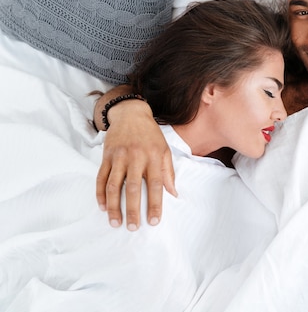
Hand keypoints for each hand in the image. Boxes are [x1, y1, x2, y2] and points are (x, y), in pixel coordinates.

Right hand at [96, 99, 175, 229]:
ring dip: (113, 206)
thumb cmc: (151, 135)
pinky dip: (100, 194)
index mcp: (154, 157)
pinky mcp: (106, 156)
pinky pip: (101, 177)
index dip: (155, 204)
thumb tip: (173, 194)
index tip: (154, 221)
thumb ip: (168, 172)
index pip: (155, 185)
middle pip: (133, 188)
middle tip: (132, 228)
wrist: (131, 114)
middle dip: (132, 210)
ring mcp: (119, 157)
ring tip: (115, 222)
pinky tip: (102, 207)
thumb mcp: (165, 150)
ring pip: (114, 185)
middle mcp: (136, 157)